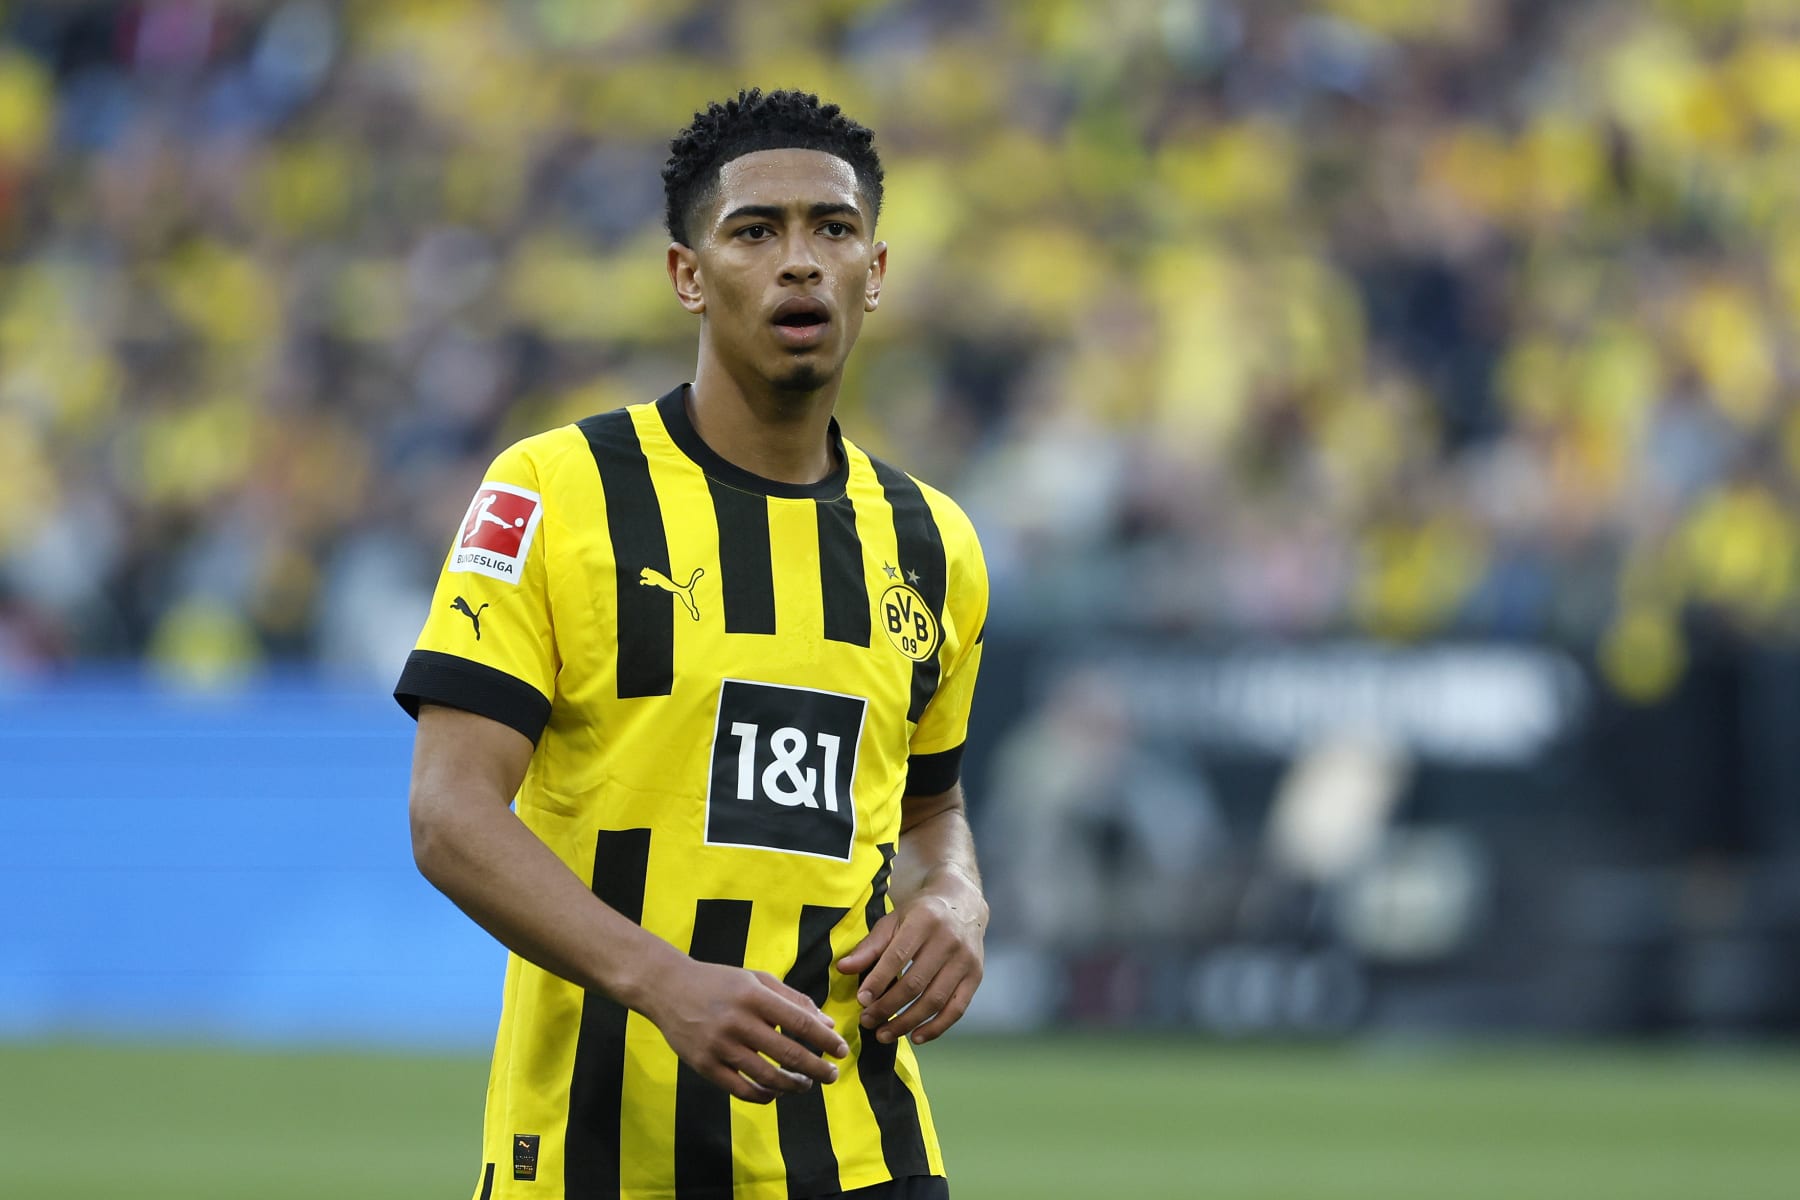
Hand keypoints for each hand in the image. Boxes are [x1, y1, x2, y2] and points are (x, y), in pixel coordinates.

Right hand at [642, 959, 848, 1103]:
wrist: (667, 988)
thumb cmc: (719, 982)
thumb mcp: (757, 980)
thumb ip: (793, 1000)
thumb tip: (827, 1024)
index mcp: (753, 996)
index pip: (799, 1022)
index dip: (825, 1040)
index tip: (842, 1051)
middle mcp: (737, 1021)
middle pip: (787, 1054)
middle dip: (816, 1068)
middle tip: (832, 1075)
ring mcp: (719, 1046)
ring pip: (767, 1077)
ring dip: (793, 1085)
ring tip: (806, 1084)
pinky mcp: (704, 1066)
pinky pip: (741, 1090)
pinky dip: (764, 1096)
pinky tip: (776, 1092)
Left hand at [836, 874, 986, 1045]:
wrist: (963, 905)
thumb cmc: (920, 915)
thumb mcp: (893, 921)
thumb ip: (870, 946)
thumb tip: (843, 968)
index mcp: (924, 921)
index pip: (898, 957)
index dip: (878, 981)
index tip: (861, 1001)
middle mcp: (948, 940)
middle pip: (915, 983)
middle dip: (888, 1007)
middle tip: (867, 1022)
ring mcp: (965, 960)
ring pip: (935, 1000)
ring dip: (907, 1022)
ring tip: (884, 1034)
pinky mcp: (976, 976)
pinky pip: (957, 1009)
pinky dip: (936, 1027)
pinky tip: (916, 1037)